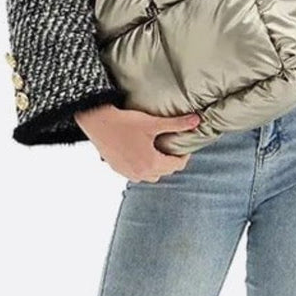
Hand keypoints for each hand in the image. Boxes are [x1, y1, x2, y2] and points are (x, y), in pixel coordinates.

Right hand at [74, 105, 200, 181]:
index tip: (183, 145)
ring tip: (157, 150)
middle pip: (165, 171)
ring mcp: (128, 173)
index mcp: (152, 163)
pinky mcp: (118, 169)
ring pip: (151, 175)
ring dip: (157, 165)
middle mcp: (141, 173)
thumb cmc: (125, 122)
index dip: (183, 155)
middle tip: (172, 145)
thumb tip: (197, 120)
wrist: (98, 123)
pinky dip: (143, 166)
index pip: (177, 165)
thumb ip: (177, 124)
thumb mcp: (153, 123)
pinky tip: (141, 152)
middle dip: (171, 160)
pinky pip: (137, 173)